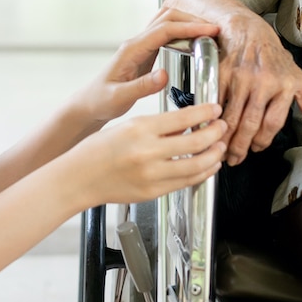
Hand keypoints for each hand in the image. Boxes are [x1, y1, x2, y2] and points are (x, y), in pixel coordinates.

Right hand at [69, 103, 226, 205]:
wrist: (80, 177)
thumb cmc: (98, 150)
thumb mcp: (128, 126)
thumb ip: (158, 126)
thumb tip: (188, 122)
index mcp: (140, 128)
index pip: (184, 118)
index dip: (205, 113)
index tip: (215, 109)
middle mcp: (148, 152)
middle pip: (196, 142)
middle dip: (215, 133)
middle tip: (222, 126)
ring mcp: (152, 175)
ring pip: (196, 165)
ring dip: (214, 155)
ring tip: (220, 147)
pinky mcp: (153, 192)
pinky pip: (186, 182)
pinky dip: (202, 173)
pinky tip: (208, 166)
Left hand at [72, 7, 220, 123]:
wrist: (89, 104)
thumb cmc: (100, 101)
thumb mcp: (120, 98)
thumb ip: (142, 86)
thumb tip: (164, 75)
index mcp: (131, 50)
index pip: (165, 30)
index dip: (189, 28)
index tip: (209, 31)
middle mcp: (136, 44)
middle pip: (167, 18)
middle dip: (192, 21)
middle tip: (214, 30)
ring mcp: (141, 47)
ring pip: (167, 22)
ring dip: (187, 23)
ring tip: (208, 33)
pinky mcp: (145, 53)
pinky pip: (166, 35)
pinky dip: (182, 33)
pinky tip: (194, 42)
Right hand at [217, 13, 301, 166]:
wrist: (249, 30)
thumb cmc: (274, 58)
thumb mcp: (298, 78)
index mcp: (284, 86)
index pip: (273, 123)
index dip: (263, 141)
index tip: (256, 149)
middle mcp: (264, 82)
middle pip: (250, 124)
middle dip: (241, 146)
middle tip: (234, 158)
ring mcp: (241, 77)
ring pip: (231, 116)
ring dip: (225, 137)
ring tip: (221, 150)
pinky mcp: (222, 73)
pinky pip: (216, 102)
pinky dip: (212, 118)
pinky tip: (210, 129)